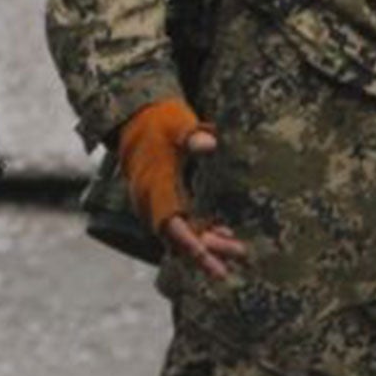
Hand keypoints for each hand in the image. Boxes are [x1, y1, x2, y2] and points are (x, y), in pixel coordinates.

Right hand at [117, 97, 248, 281]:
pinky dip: (202, 233)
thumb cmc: (160, 122)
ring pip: (182, 234)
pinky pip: (182, 226)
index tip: (206, 256)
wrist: (137, 120)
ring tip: (239, 250)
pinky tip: (226, 234)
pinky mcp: (165, 202)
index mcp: (153, 186)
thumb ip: (191, 135)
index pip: (168, 223)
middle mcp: (151, 202)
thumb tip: (209, 143)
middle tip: (238, 254)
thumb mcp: (176, 124)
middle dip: (206, 250)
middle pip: (177, 237)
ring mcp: (157, 204)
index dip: (187, 242)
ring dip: (208, 244)